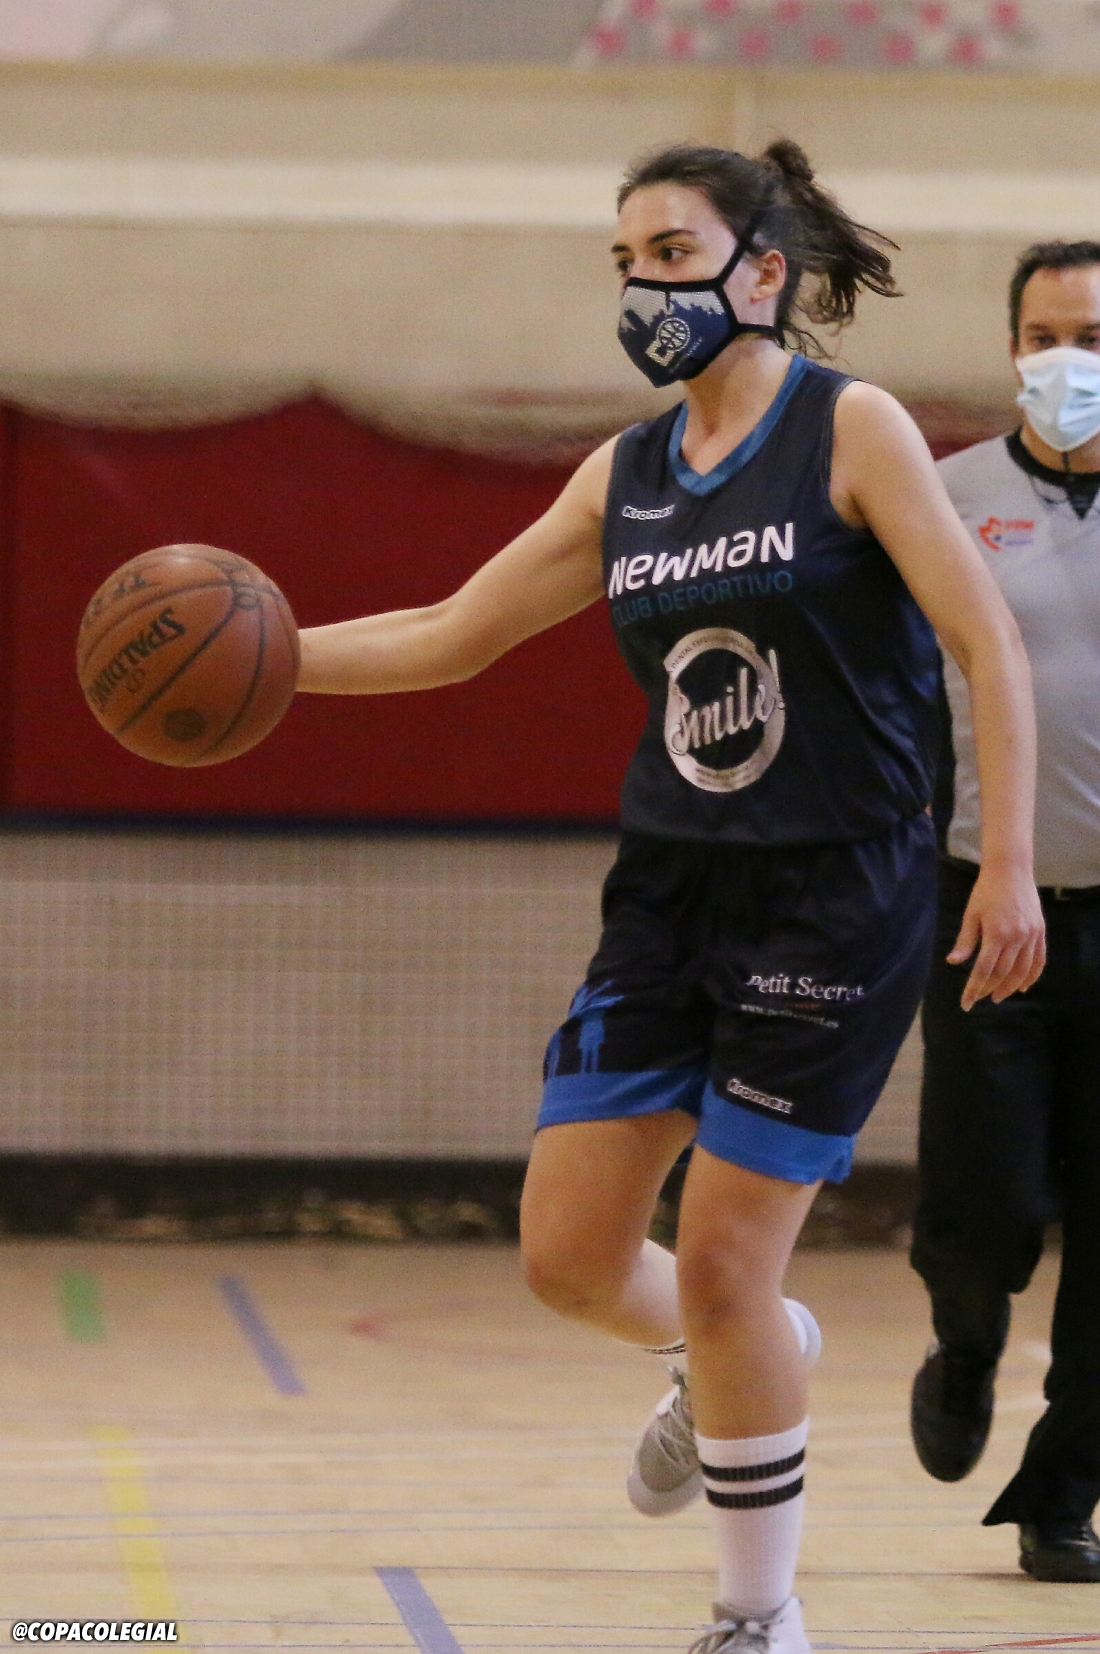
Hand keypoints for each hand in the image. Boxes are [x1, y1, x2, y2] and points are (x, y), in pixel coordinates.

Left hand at [947, 865, 1045, 1010]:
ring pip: (1022, 970)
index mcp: (996, 933)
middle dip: (990, 989)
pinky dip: (1032, 976)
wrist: (1010, 870)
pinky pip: (1039, 960)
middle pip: (1003, 973)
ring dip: (1010, 987)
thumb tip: (952, 962)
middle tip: (981, 999)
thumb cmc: (985, 892)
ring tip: (999, 996)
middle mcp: (1016, 936)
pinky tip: (1023, 987)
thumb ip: (965, 941)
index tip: (966, 1003)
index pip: (984, 970)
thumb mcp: (971, 915)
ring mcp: (1031, 934)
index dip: (974, 989)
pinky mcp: (1040, 931)